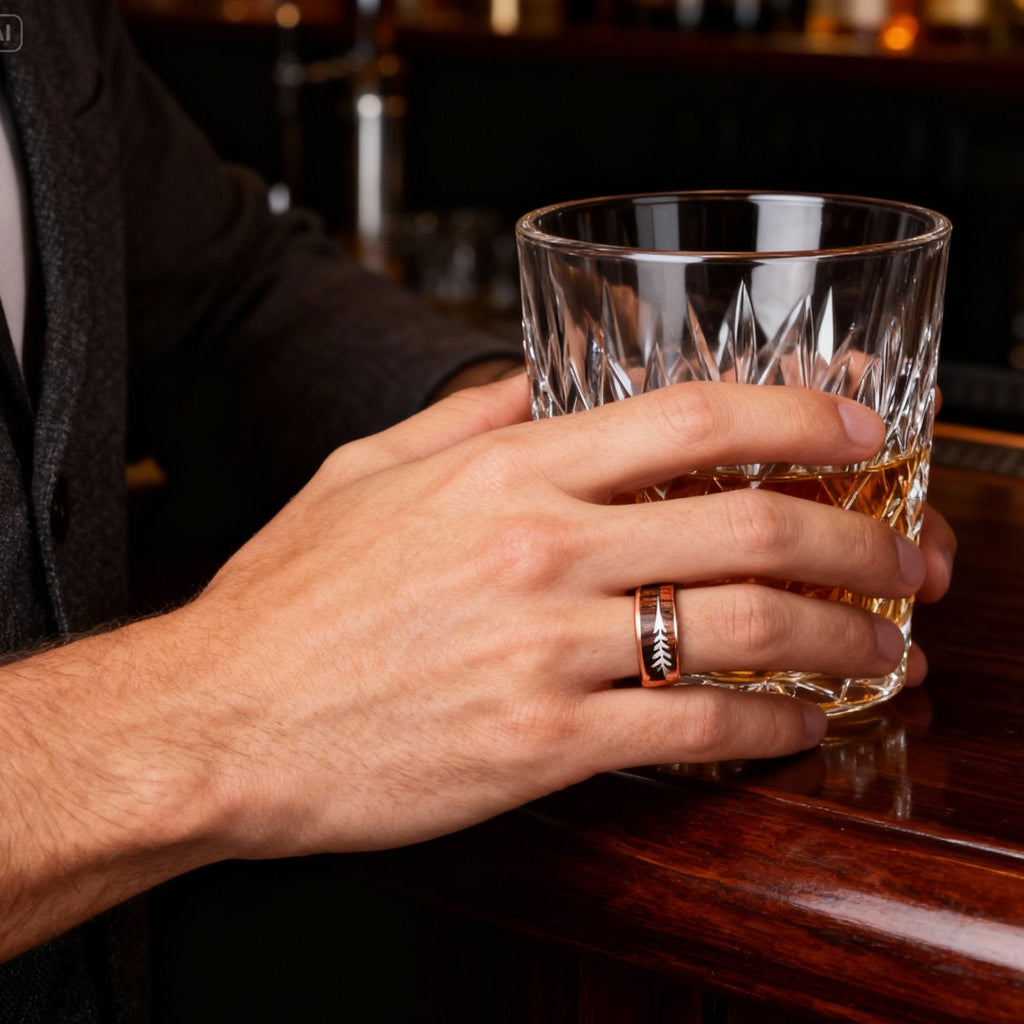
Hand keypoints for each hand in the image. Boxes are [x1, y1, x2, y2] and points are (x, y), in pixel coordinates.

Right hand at [172, 375, 948, 859]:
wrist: (218, 720)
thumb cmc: (286, 601)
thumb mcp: (366, 472)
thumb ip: (467, 416)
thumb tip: (539, 385)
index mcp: (504, 471)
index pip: (693, 417)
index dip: (800, 412)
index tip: (860, 426)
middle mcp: (541, 550)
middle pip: (751, 521)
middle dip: (861, 535)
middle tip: (912, 556)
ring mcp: (549, 649)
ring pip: (746, 628)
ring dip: (844, 637)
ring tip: (890, 645)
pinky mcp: (545, 744)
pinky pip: (695, 729)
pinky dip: (773, 725)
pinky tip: (803, 722)